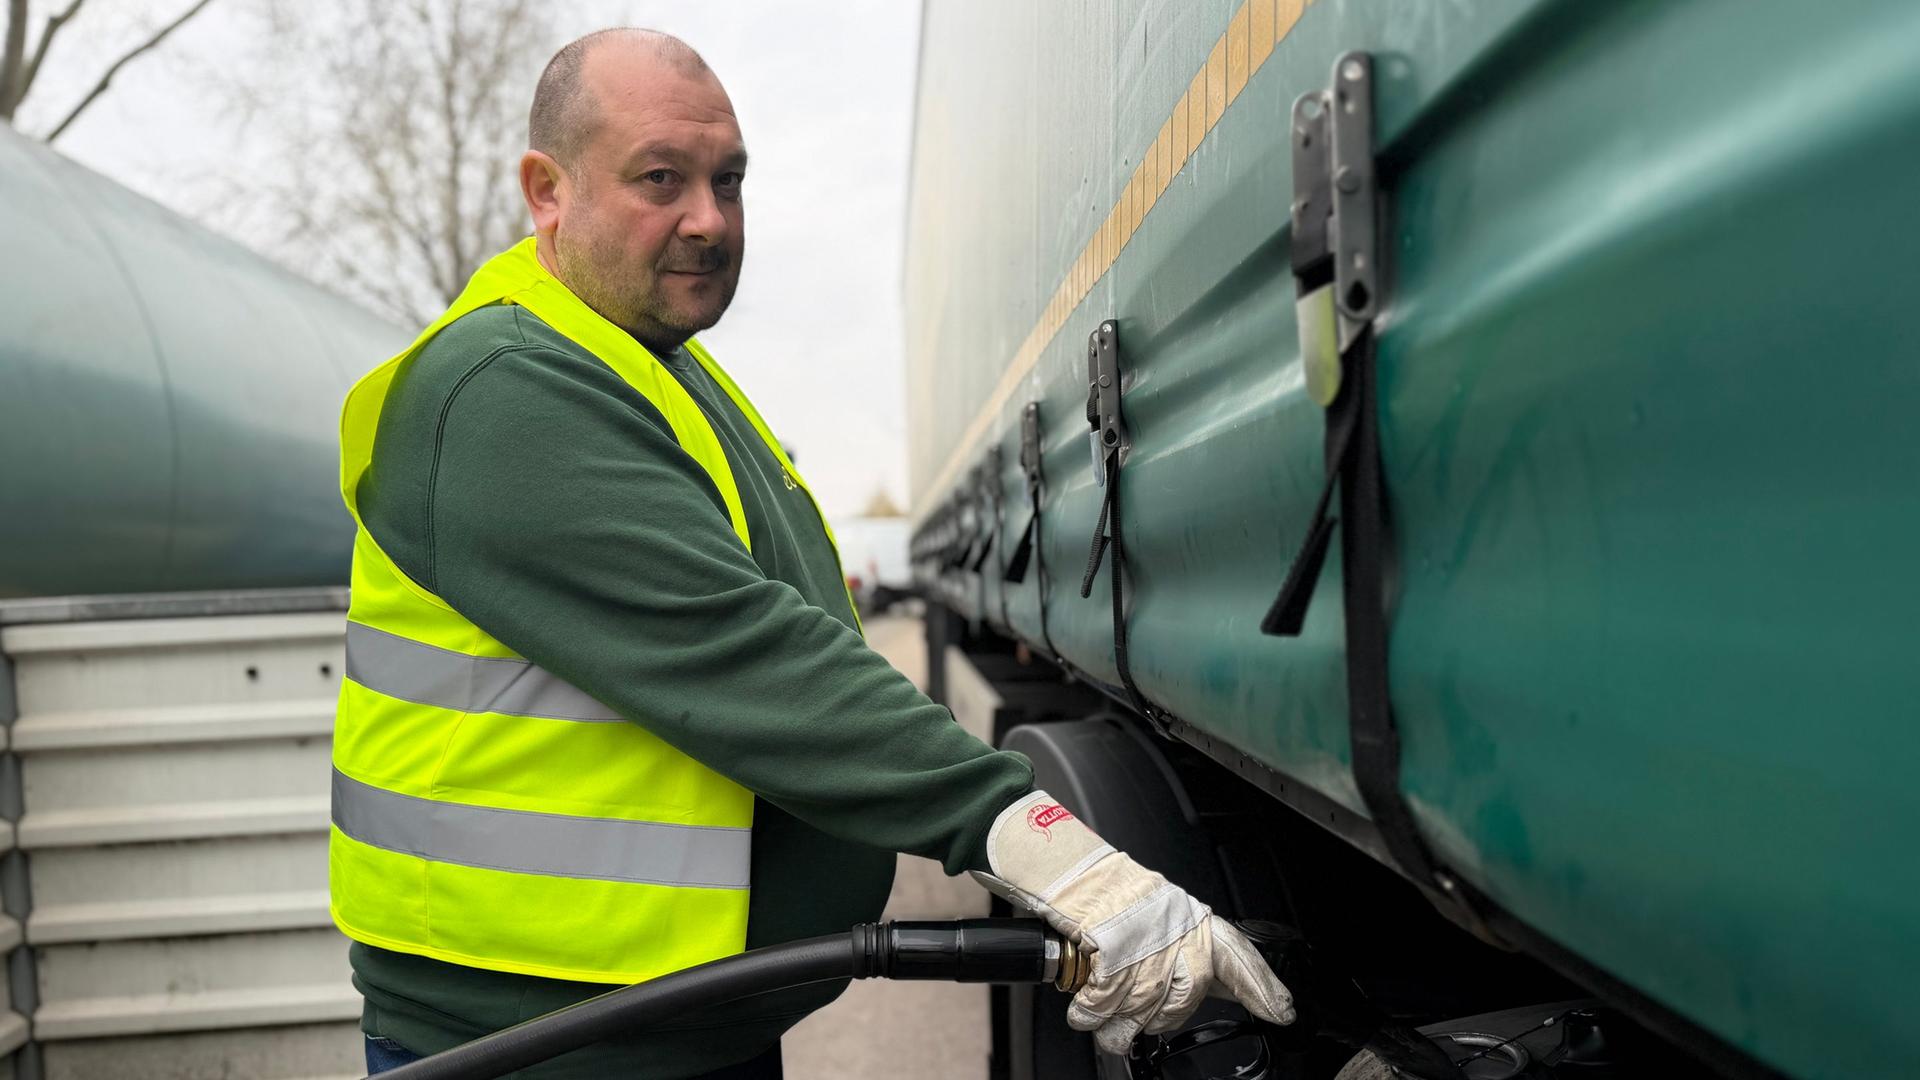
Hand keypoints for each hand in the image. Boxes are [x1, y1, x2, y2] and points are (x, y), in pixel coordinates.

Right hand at [971, 791, 1295, 1054]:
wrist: (1065, 867)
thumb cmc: (1105, 890)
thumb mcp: (1158, 913)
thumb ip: (1185, 947)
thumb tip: (1213, 985)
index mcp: (1189, 917)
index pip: (1236, 953)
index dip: (1260, 985)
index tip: (1280, 1012)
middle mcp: (1171, 926)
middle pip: (1185, 994)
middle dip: (1163, 1017)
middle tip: (1144, 1021)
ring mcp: (1140, 938)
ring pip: (1142, 1004)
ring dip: (1121, 1025)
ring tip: (1111, 1030)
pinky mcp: (1107, 946)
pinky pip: (1104, 998)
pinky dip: (1092, 1013)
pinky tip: (1088, 1012)